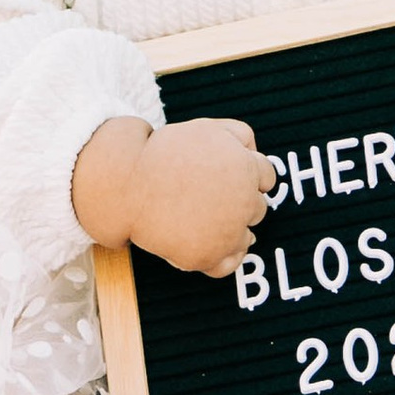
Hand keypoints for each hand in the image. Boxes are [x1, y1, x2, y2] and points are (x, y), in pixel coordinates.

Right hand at [73, 116, 273, 275]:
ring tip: (203, 220)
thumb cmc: (165, 153)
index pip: (267, 178)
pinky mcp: (205, 256)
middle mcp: (244, 203)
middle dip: (239, 203)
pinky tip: (207, 243)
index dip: (246, 176)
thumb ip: (239, 134)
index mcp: (248, 170)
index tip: (224, 178)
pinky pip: (228, 265)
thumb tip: (256, 152)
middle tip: (208, 197)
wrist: (127, 183)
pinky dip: (222, 257)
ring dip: (232, 231)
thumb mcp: (206, 128)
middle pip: (258, 209)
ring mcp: (226, 233)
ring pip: (245, 238)